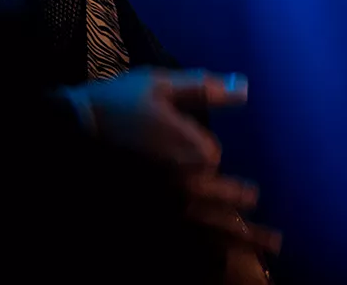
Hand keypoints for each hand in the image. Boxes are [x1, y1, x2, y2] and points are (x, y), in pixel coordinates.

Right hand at [61, 68, 282, 267]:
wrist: (71, 127)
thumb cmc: (116, 103)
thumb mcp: (159, 84)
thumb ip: (203, 88)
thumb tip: (244, 87)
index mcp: (191, 150)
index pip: (212, 161)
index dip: (207, 160)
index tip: (215, 168)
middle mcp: (181, 181)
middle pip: (223, 211)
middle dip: (251, 233)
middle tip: (275, 244)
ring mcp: (162, 202)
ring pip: (206, 232)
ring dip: (235, 247)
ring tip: (258, 258)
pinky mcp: (147, 215)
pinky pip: (180, 244)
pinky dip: (198, 257)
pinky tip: (212, 262)